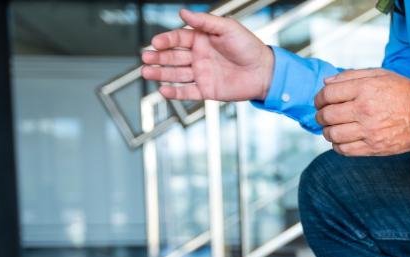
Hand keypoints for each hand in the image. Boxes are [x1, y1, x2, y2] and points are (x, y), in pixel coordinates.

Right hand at [140, 9, 273, 101]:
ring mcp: (202, 74)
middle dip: (158, 57)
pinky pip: (188, 92)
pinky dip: (175, 92)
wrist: (264, 72)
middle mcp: (198, 56)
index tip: (156, 43)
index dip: (166, 40)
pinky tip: (163, 90)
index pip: (177, 38)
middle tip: (145, 58)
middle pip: (172, 56)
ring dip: (160, 73)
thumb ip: (205, 21)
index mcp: (201, 39)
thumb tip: (182, 11)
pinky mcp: (207, 90)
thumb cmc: (249, 47)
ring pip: (176, 74)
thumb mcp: (227, 28)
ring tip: (146, 72)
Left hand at [314, 69, 409, 156]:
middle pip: (327, 115)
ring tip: (331, 129)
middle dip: (320, 116)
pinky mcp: (374, 147)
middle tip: (322, 116)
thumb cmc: (404, 93)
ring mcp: (368, 130)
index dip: (318, 98)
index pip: (328, 94)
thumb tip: (327, 82)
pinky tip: (341, 140)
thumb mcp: (380, 74)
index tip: (320, 101)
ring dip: (327, 131)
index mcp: (364, 89)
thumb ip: (352, 76)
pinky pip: (345, 150)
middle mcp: (364, 110)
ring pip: (333, 134)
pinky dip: (337, 146)